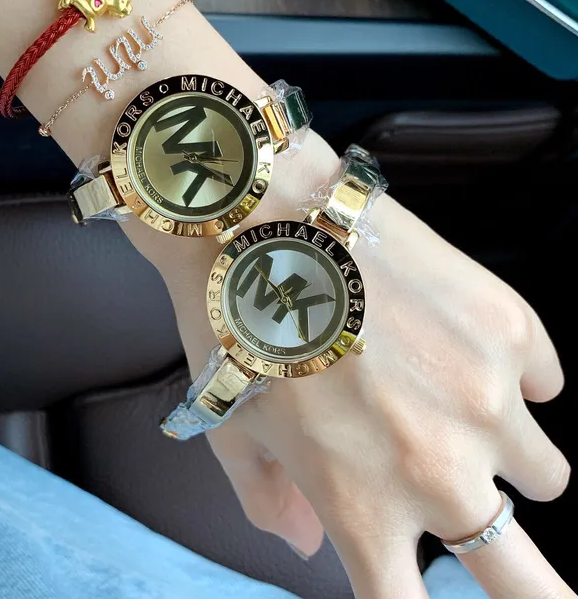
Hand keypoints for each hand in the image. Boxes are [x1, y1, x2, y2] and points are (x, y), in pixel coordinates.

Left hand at [132, 132, 571, 598]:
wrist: (262, 216)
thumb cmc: (232, 322)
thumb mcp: (231, 426)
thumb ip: (270, 503)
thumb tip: (308, 543)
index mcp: (361, 506)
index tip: (414, 583)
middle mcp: (439, 469)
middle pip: (531, 590)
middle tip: (534, 590)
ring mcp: (487, 397)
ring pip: (546, 474)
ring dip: (506, 455)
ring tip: (453, 404)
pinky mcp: (511, 327)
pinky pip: (544, 382)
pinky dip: (511, 376)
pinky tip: (457, 340)